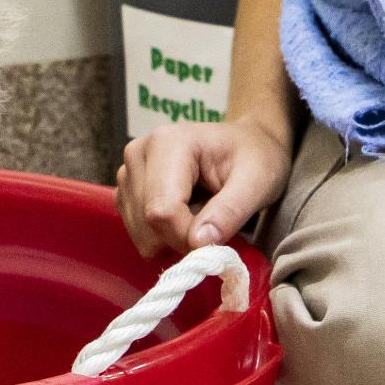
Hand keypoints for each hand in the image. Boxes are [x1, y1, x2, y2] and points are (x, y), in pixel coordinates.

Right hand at [114, 113, 291, 258]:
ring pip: (140, 233)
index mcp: (167, 143)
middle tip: (214, 225)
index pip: (161, 210)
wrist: (247, 144)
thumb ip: (230, 211)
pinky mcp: (127, 190)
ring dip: (172, 237)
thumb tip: (198, 242)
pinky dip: (163, 235)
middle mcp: (138, 153)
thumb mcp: (257, 182)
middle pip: (147, 223)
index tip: (217, 239)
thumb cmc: (256, 157)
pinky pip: (137, 232)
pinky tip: (185, 213)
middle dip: (181, 238)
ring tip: (201, 212)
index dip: (188, 237)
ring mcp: (128, 172)